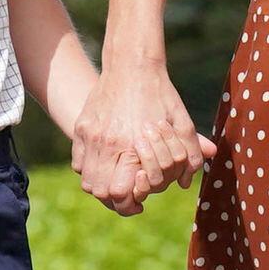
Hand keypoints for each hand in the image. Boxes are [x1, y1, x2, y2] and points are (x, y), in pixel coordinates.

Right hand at [73, 63, 212, 215]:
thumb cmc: (161, 95)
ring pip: (88, 180)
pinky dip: (91, 171)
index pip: (120, 193)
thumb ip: (189, 153)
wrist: (132, 66)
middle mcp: (107, 143)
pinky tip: (108, 165)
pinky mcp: (82, 128)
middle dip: (116, 200)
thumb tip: (185, 184)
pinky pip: (79, 163)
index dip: (129, 204)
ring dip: (103, 187)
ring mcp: (90, 136)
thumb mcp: (182, 122)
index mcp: (132, 145)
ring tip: (120, 183)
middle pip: (101, 192)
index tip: (139, 204)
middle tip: (130, 197)